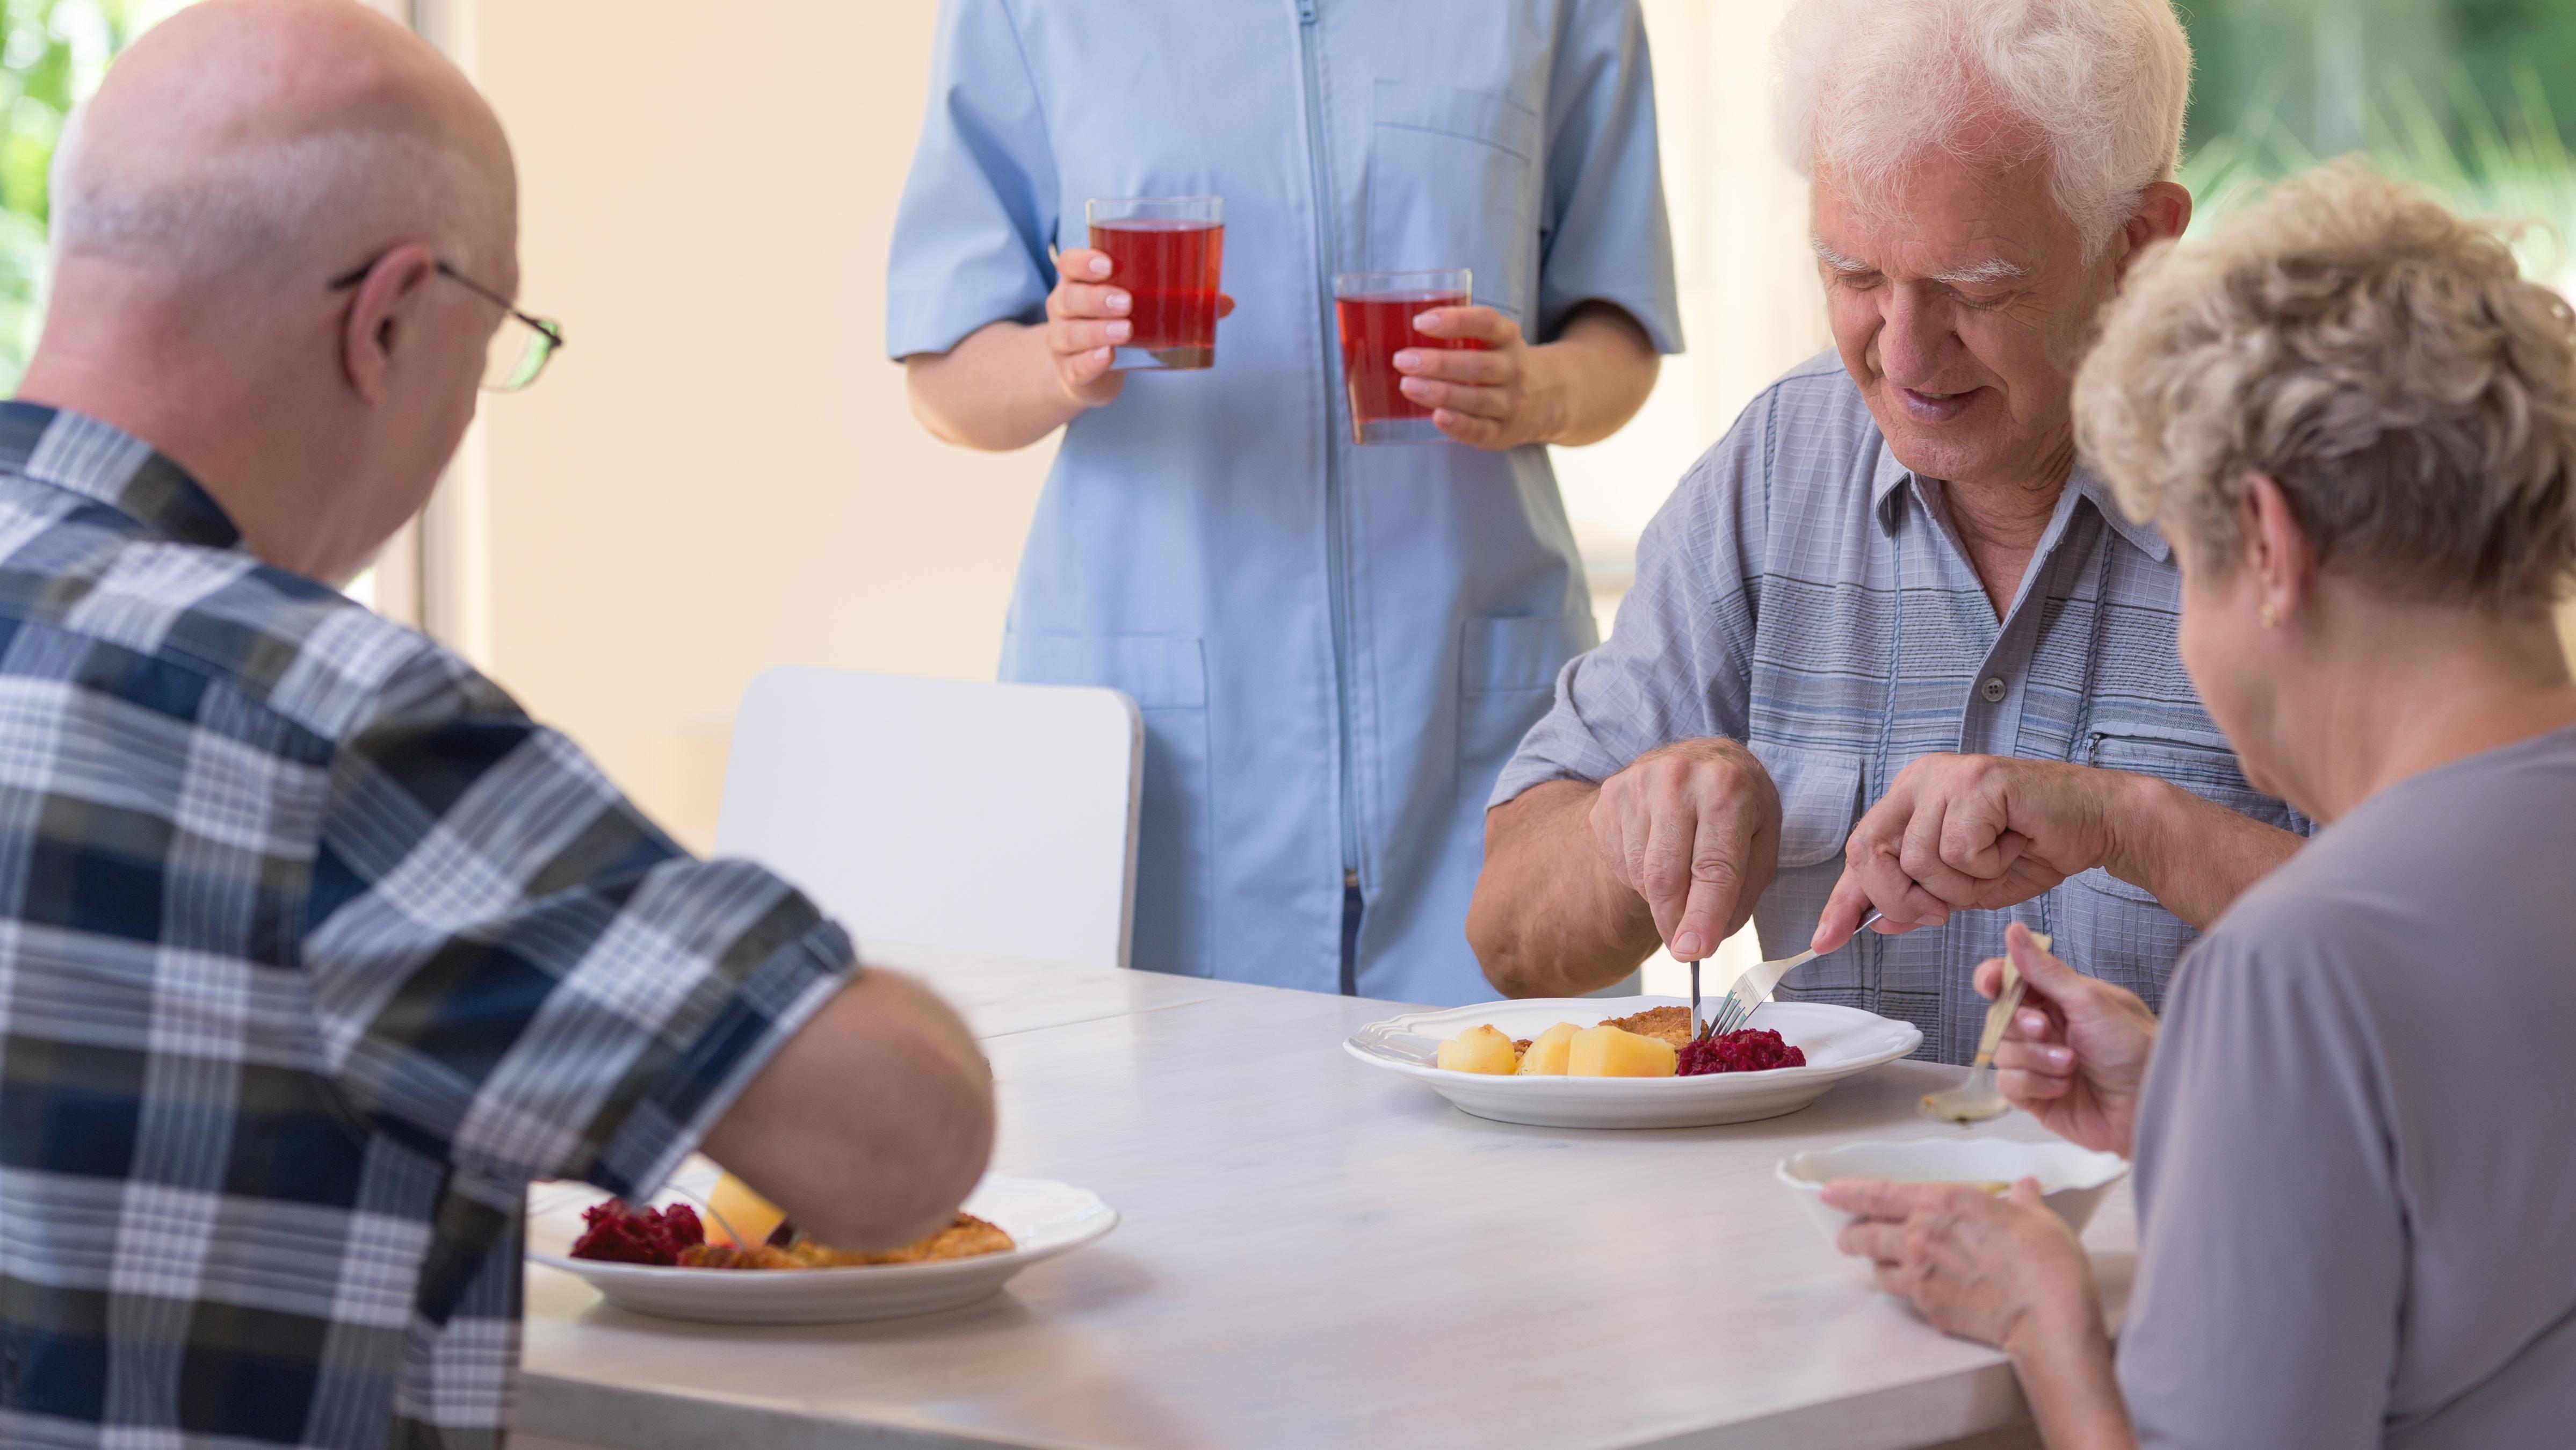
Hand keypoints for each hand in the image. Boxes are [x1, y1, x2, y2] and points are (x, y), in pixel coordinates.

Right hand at [1043, 249, 1235, 409]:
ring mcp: (1062, 341)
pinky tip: (1107, 358)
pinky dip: (1091, 361)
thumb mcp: (1141, 308)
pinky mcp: (1070, 371)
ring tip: (1125, 330)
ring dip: (1097, 330)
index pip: (1069, 263)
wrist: (1086, 372)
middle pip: (1069, 296)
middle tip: (1127, 302)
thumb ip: (1180, 301)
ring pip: (1070, 332)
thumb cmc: (1116, 325)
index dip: (1083, 261)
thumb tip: (1226, 302)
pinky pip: (1075, 365)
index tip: (1108, 264)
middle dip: (1097, 297)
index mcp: (1078, 282)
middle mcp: (1063, 308)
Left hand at [1394, 305, 1560, 448]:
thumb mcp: (1494, 340)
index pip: (1486, 323)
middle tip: (1402, 359)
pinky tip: (1436, 417)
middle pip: (1477, 365)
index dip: (1454, 321)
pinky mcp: (1503, 432)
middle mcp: (1514, 369)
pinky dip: (1458, 425)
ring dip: (1440, 392)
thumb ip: (1460, 334)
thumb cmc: (1501, 362)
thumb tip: (1397, 329)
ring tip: (1407, 385)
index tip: (1420, 323)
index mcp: (1508, 339)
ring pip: (1476, 398)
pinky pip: (1481, 430)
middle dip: (1438, 363)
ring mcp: (1511, 403)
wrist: (1550, 398)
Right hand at [1588, 739, 1779, 960]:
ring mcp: (1637, 784)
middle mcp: (1678, 778)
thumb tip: (1704, 940)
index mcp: (1727, 787)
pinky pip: (1620, 862)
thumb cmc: (1739, 805)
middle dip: (1674, 922)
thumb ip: (1742, 892)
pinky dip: (1641, 877)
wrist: (1701, 758)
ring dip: (1662, 898)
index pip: (1713, 867)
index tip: (1694, 953)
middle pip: (1665, 877)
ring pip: (1641, 874)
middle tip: (1686, 946)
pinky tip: (1661, 856)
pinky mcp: (1610, 796)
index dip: (1703, 916)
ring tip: (1685, 877)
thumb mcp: (1763, 842)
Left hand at [1814, 754, 2125, 952]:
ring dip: (1960, 885)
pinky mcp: (1977, 780)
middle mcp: (1920, 780)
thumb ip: (1917, 900)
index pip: (1860, 852)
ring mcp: (1946, 775)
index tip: (1824, 939)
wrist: (2096, 823)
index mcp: (1909, 800)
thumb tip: (1875, 920)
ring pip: (1917, 859)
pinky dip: (1987, 865)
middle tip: (1942, 910)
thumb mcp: (1963, 888)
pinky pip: (1958, 849)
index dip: (1842, 900)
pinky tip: (2012, 844)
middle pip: (1869, 851)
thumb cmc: (2031, 848)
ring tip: (1995, 862)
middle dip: (1901, 899)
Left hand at [1824, 1177, 2099, 1353]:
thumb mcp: (2036, 1217)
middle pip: (1866, 1234)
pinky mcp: (1929, 1309)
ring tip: (1883, 1263)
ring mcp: (1920, 1276)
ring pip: (1880, 1268)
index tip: (1829, 1192)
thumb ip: (2022, 1200)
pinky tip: (1918, 1291)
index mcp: (1941, 1204)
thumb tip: (2024, 1189)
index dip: (1849, 1192)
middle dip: (1852, 1235)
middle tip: (1847, 1236)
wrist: (2047, 1315)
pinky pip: (1905, 1296)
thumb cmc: (2044, 1261)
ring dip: (1878, 1264)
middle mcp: (1920, 1237)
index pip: (1878, 1194)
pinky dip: (1907, 1291)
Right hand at [1977, 923, 2156, 1156]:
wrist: (2152, 1101)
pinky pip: (2009, 1084)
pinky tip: (2064, 1086)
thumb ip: (2044, 969)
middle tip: (2048, 1030)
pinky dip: (2035, 1084)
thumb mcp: (2088, 1000)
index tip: (1992, 984)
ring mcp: (2039, 1063)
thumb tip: (2014, 931)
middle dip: (2021, 1025)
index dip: (1993, 980)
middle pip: (1999, 1018)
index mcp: (2059, 1000)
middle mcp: (2047, 1029)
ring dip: (2036, 1058)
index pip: (2010, 982)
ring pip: (2002, 1052)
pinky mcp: (2036, 1095)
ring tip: (2071, 1064)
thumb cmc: (2134, 1047)